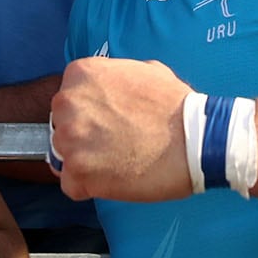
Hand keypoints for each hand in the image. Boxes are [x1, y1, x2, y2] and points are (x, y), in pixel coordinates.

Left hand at [50, 56, 192, 201]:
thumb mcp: (144, 70)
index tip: (109, 122)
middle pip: (62, 126)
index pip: (69, 98)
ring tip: (118, 162)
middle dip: (84, 137)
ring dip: (86, 162)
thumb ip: (114, 77)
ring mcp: (70, 139)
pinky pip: (71, 185)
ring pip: (64, 156)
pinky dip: (89, 187)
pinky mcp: (78, 172)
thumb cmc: (175, 106)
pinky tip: (115, 179)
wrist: (196, 139)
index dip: (89, 113)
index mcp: (80, 74)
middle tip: (114, 143)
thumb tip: (107, 88)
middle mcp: (67, 103)